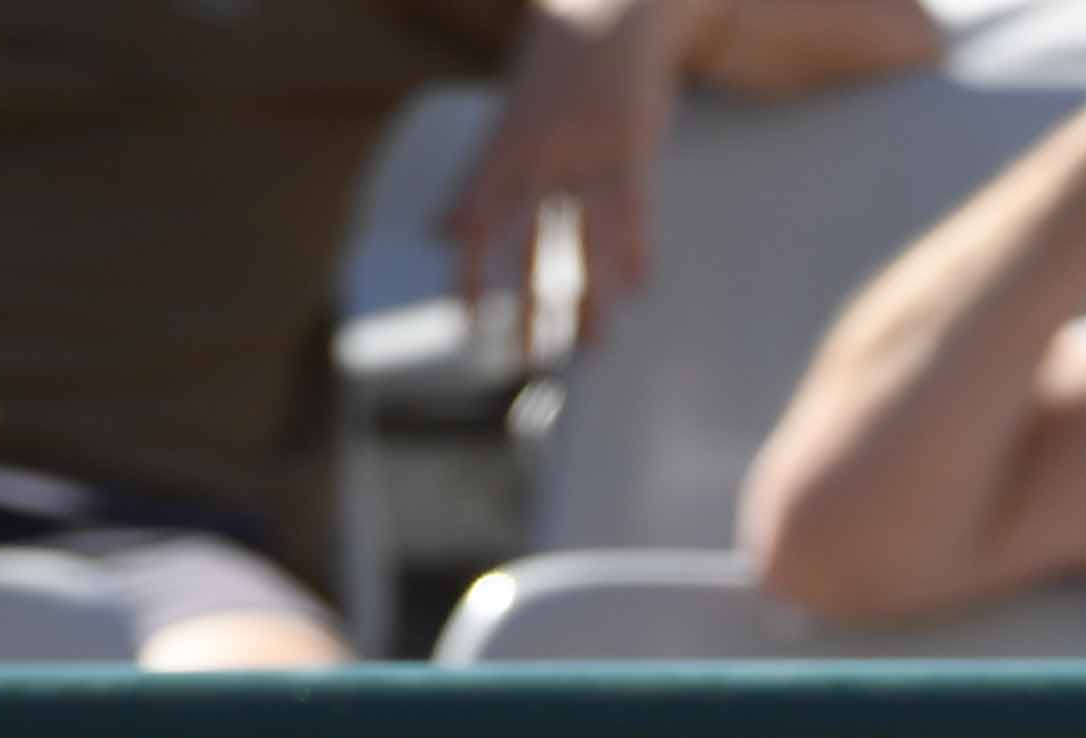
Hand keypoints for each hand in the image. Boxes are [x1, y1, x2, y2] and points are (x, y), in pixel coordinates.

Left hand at [442, 0, 709, 326]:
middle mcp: (547, 154)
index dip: (469, 270)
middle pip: (534, 243)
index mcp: (507, 145)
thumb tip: (448, 231)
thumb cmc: (555, 71)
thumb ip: (485, 174)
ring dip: (590, 297)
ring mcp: (595, 155)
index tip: (465, 316)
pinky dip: (637, 254)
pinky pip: (636, 216)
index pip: (477, 218)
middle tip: (524, 356)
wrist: (611, 16)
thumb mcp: (512, 113)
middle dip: (529, 304)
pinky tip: (637, 287)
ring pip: (591, 242)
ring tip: (589, 341)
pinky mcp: (636, 154)